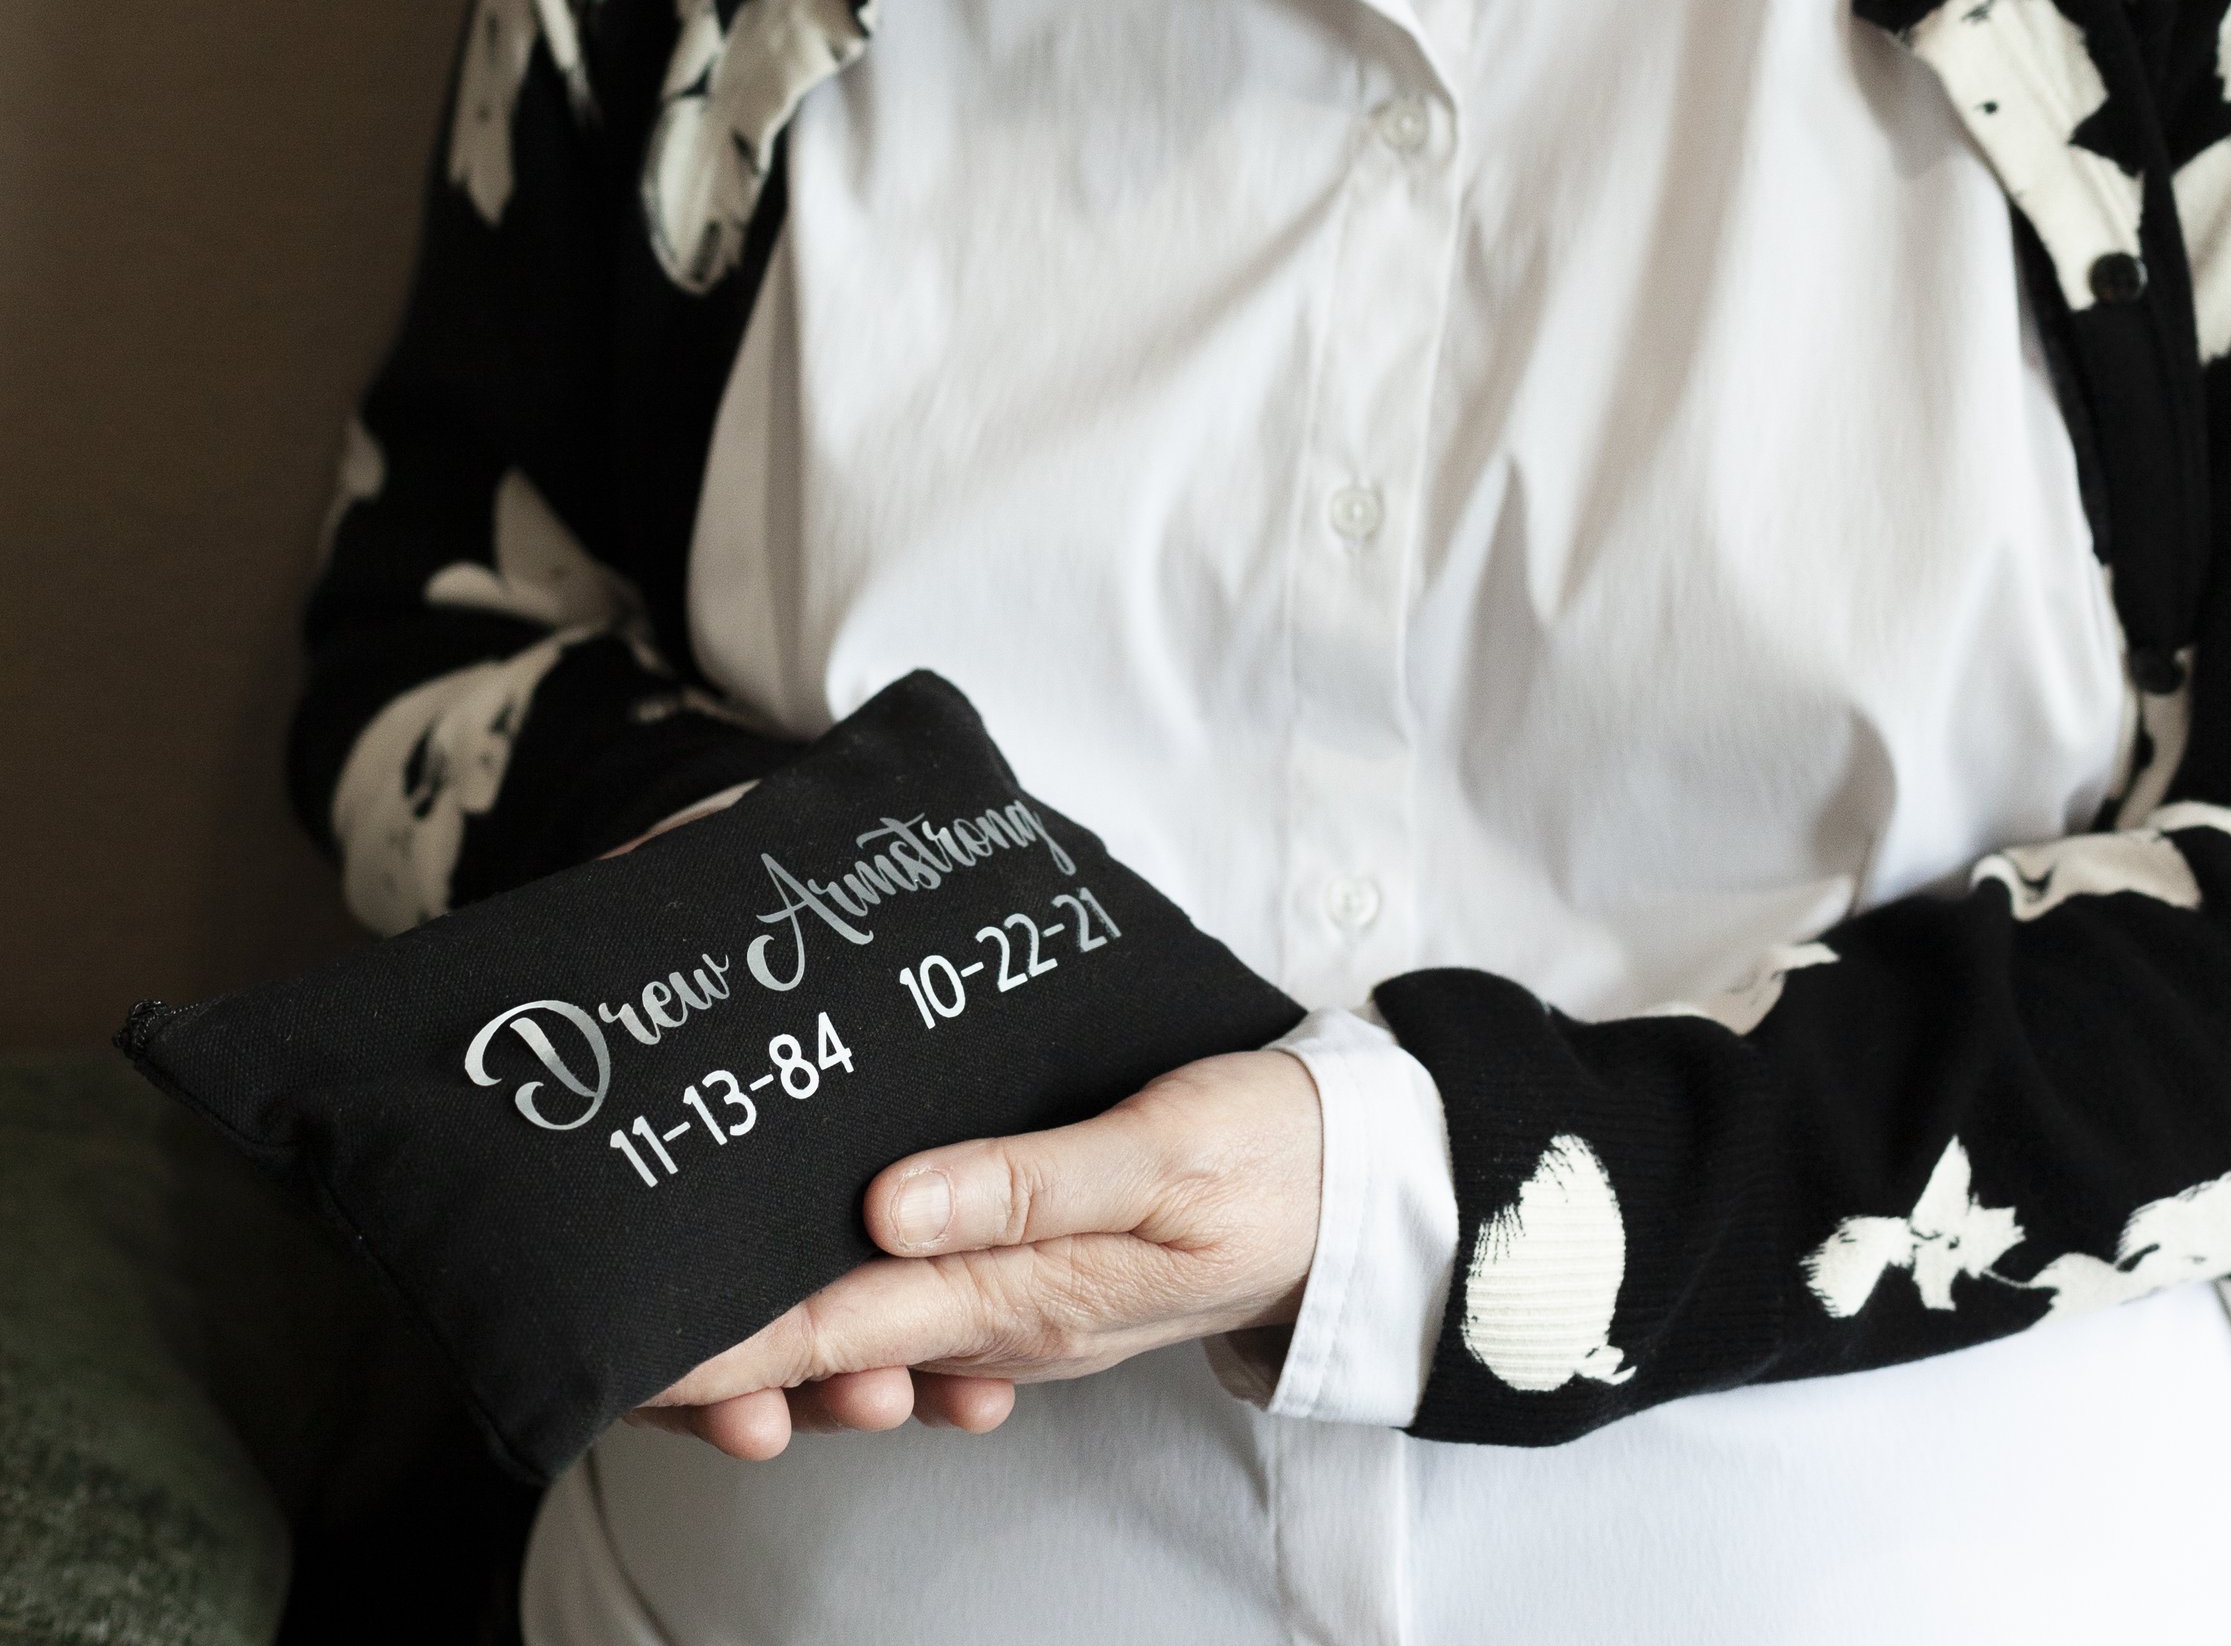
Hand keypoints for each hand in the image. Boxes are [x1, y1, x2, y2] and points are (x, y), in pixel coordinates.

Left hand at [626, 1047, 1321, 1453]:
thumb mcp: (1160, 1152)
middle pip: (827, 1345)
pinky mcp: (1033, 1277)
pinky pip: (915, 1308)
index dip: (725, 1345)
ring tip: (663, 1303)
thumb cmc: (1262, 1154)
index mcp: (1022, 1293)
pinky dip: (844, 1302)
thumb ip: (1027, 1181)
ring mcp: (1016, 1308)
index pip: (835, 1330)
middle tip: (599, 1322)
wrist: (1358, 1190)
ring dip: (771, 1330)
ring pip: (863, 1332)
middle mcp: (1001, 1319)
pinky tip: (801, 1264)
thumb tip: (886, 1206)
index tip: (626, 1346)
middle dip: (718, 1351)